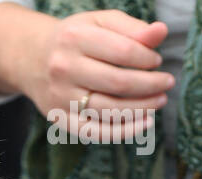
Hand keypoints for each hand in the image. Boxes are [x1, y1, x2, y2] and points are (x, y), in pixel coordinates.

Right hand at [26, 10, 172, 140]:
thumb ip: (131, 28)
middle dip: (149, 85)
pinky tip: (144, 123)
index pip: (122, 52)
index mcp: (75, 38)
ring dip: (141, 109)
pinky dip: (123, 131)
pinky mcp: (60, 119)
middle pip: (117, 83)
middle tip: (167, 83)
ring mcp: (61, 98)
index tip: (157, 61)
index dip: (146, 59)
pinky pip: (95, 132)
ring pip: (109, 110)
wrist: (33, 59)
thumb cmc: (76, 39)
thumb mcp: (99, 23)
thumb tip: (161, 32)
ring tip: (159, 101)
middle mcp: (64, 68)